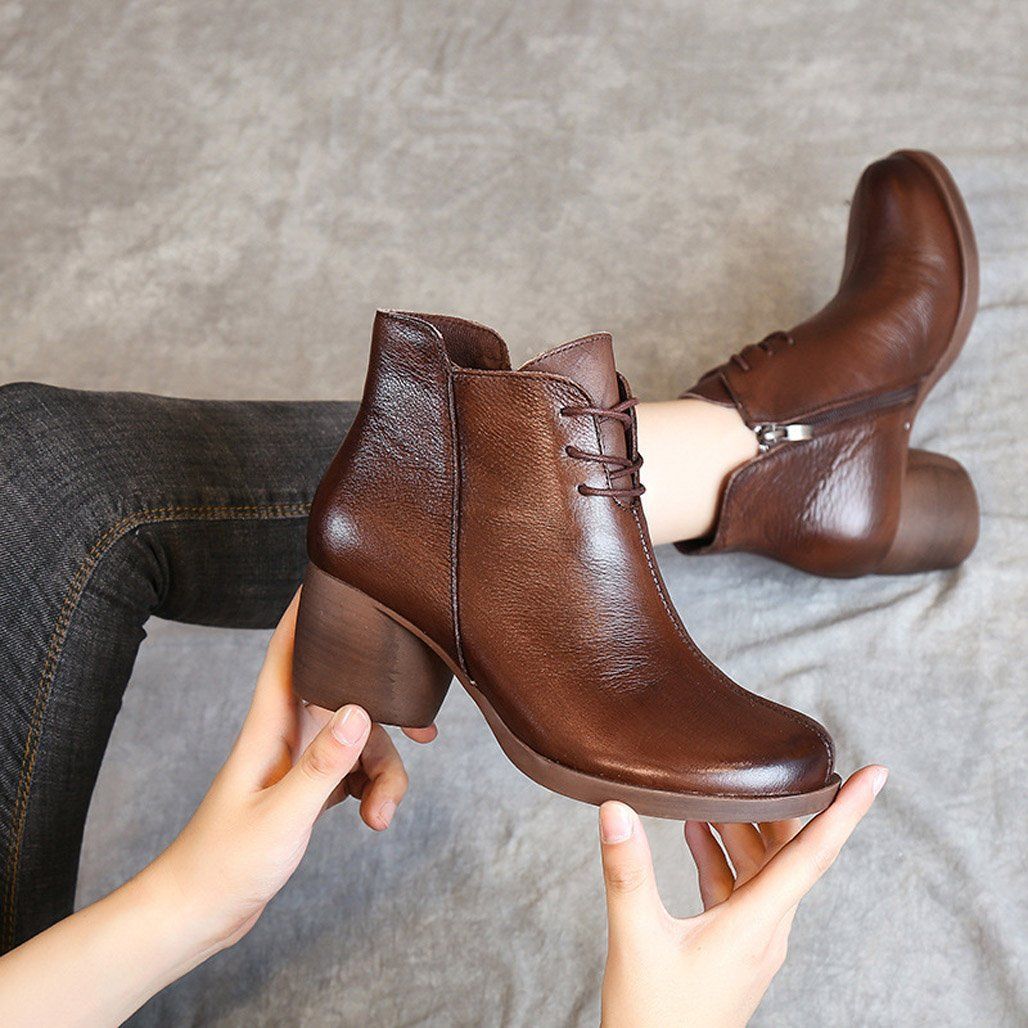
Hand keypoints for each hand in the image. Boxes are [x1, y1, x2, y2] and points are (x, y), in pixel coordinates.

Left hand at [0, 590, 433, 1025]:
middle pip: (347, 695)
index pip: (290, 649)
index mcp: (271, 724)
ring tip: (383, 816)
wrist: (200, 912)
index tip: (334, 575)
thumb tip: (360, 709)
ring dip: (384, 774)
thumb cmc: (225, 862)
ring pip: (360, 740)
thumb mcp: (282, 816)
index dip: (309, 610)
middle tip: (424, 727)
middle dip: (386, 706)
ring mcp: (299, 758)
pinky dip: (372, 790)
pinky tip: (373, 818)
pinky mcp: (307, 786)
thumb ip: (323, 764)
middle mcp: (288, 731)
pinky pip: (355, 770)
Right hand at [598, 767, 886, 1026]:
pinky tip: (696, 833)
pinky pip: (739, 891)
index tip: (876, 775)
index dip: (847, 811)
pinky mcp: (731, 949)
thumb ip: (628, 873)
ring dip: (745, 828)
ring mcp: (750, 941)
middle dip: (786, 804)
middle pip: (791, 853)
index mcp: (757, 925)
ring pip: (764, 870)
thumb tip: (617, 810)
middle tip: (780, 760)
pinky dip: (723, 857)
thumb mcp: (637, 939)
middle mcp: (766, 930)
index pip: (813, 855)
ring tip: (721, 788)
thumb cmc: (654, 1019)